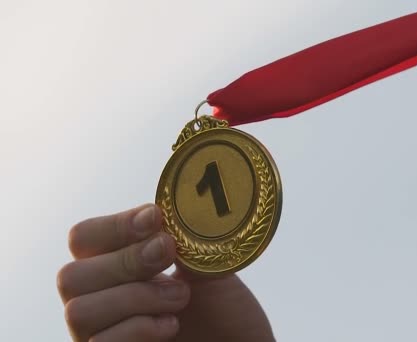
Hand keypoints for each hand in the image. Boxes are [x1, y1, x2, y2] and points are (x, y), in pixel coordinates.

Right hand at [57, 205, 274, 341]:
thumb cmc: (225, 312)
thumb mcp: (210, 267)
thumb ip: (187, 239)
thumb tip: (176, 202)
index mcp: (118, 268)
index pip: (83, 239)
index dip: (114, 225)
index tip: (155, 218)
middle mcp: (101, 301)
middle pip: (71, 275)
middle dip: (124, 259)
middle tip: (167, 253)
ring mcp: (103, 335)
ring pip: (79, 311)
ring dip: (134, 296)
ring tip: (181, 297)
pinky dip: (137, 329)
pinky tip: (172, 325)